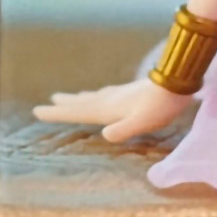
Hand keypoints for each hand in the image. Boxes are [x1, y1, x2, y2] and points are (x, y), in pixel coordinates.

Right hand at [32, 78, 191, 142]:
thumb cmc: (160, 106)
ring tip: (67, 98)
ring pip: (94, 97)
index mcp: (108, 108)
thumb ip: (123, 129)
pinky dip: (96, 96)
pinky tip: (102, 95)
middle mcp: (111, 99)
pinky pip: (106, 94)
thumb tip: (104, 135)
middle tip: (47, 103)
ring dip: (79, 98)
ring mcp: (121, 94)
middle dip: (64, 104)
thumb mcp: (141, 121)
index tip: (37, 110)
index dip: (58, 113)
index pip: (78, 112)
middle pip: (82, 103)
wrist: (179, 81)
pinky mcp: (132, 92)